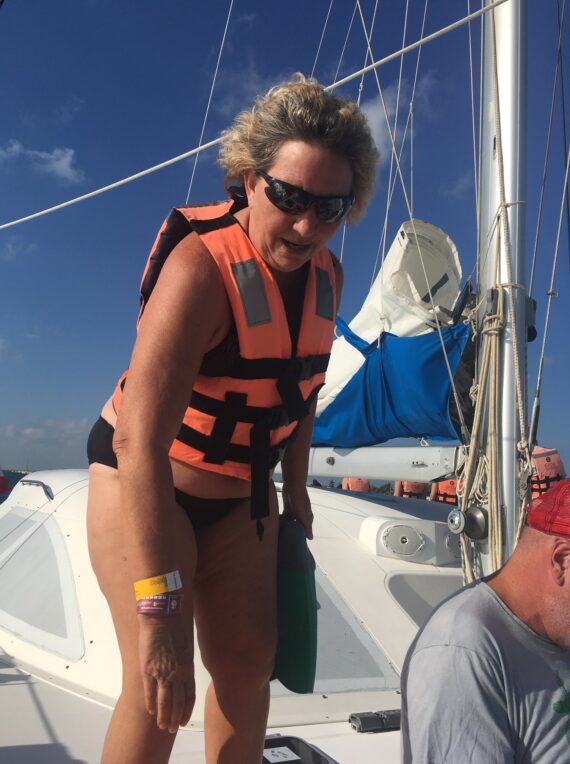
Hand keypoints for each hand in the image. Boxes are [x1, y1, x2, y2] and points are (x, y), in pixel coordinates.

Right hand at [138, 616, 194, 732]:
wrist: (163, 615)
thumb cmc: (176, 625)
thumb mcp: (186, 645)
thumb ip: (183, 660)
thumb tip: (181, 668)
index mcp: (188, 667)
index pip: (189, 695)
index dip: (186, 709)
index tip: (184, 719)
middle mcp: (177, 674)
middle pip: (178, 702)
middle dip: (176, 717)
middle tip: (173, 729)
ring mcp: (162, 673)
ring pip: (164, 701)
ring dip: (164, 716)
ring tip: (162, 726)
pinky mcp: (148, 669)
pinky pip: (150, 691)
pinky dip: (151, 702)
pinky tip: (151, 711)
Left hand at [282, 484, 312, 539]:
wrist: (292, 485)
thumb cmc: (300, 500)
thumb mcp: (303, 515)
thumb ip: (307, 526)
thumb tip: (311, 539)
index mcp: (308, 516)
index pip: (306, 528)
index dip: (303, 535)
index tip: (297, 542)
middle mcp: (302, 514)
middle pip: (298, 525)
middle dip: (294, 531)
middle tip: (288, 541)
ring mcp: (295, 510)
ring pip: (291, 521)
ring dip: (288, 526)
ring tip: (282, 535)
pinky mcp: (288, 507)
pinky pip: (285, 516)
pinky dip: (283, 520)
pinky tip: (278, 525)